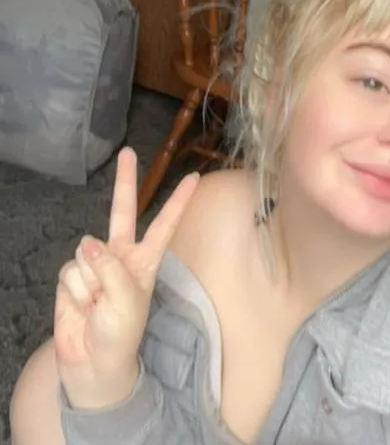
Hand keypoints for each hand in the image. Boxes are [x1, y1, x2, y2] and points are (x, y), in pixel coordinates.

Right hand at [53, 147, 198, 407]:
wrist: (92, 361)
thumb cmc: (121, 334)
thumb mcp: (127, 301)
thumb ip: (110, 268)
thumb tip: (88, 242)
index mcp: (146, 261)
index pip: (164, 224)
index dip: (178, 201)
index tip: (194, 177)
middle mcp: (122, 256)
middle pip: (122, 211)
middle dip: (126, 182)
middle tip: (129, 153)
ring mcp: (96, 264)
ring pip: (87, 251)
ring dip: (90, 282)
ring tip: (97, 304)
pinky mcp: (73, 275)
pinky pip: (70, 269)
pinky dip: (74, 290)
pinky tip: (82, 304)